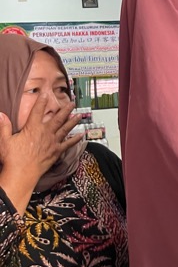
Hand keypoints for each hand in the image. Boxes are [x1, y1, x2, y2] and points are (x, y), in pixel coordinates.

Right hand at [0, 95, 81, 212]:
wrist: (22, 173)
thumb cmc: (12, 158)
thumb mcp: (4, 140)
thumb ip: (4, 126)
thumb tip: (0, 114)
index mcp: (33, 128)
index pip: (37, 111)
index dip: (42, 101)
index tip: (46, 93)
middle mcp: (45, 133)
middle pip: (57, 118)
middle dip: (65, 109)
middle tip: (72, 103)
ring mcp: (53, 142)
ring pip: (65, 129)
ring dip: (73, 121)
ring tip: (79, 115)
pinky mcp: (57, 152)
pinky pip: (68, 144)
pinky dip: (76, 139)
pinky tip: (82, 135)